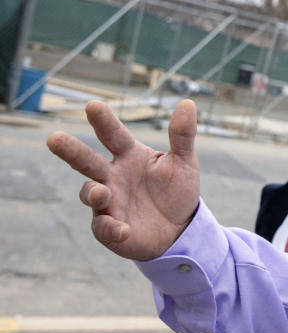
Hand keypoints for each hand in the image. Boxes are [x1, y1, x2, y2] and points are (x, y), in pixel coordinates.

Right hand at [46, 99, 200, 260]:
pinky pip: (104, 227)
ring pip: (90, 193)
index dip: (103, 121)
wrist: (180, 228)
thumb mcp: (184, 162)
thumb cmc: (177, 190)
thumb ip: (182, 135)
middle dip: (70, 150)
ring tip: (101, 193)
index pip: (113, 135)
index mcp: (129, 156)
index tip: (92, 105)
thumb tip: (188, 103)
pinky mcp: (109, 228)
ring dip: (93, 193)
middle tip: (54, 138)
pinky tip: (123, 229)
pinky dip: (110, 228)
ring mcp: (108, 202)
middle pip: (86, 160)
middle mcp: (112, 176)